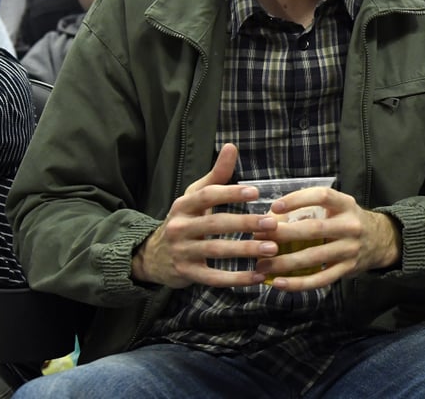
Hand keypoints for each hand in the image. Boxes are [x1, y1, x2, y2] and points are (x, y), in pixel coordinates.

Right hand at [132, 143, 279, 288]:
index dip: (231, 193)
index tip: (256, 192)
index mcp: (183, 205)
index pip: (207, 195)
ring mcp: (182, 252)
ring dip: (246, 250)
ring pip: (216, 251)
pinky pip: (214, 277)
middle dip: (245, 223)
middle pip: (215, 224)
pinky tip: (259, 276)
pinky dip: (237, 278)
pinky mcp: (187, 274)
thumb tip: (232, 146)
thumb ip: (217, 175)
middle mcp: (179, 227)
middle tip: (272, 224)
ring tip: (272, 249)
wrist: (152, 256)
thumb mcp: (195, 196)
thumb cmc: (185, 220)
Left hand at [251, 187, 401, 290]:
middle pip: (314, 229)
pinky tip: (279, 284)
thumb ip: (311, 209)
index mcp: (346, 205)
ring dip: (284, 262)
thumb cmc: (348, 221)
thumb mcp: (338, 208)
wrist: (381, 240)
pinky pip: (320, 280)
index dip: (297, 199)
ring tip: (261, 266)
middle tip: (258, 238)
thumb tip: (269, 218)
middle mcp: (350, 226)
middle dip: (283, 234)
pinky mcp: (347, 270)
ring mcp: (350, 250)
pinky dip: (298, 284)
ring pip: (313, 258)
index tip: (274, 207)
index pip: (322, 196)